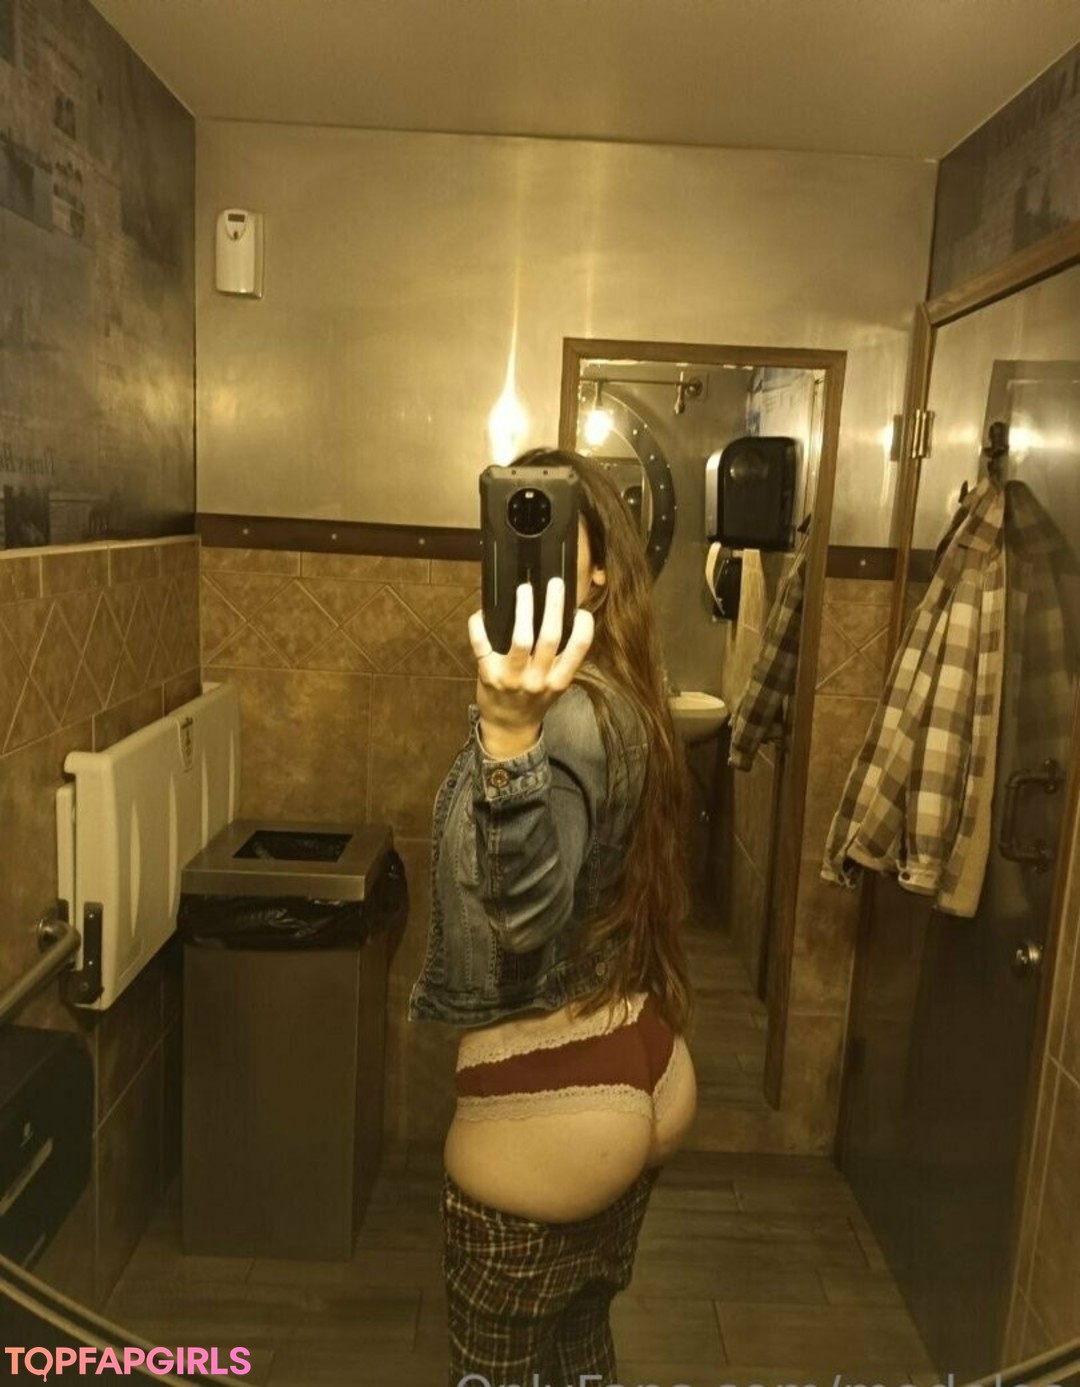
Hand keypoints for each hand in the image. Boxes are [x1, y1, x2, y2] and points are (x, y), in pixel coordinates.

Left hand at [468, 579, 593, 758]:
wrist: (508, 726)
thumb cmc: (534, 700)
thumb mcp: (555, 685)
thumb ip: (562, 659)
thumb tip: (565, 617)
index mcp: (558, 681)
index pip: (578, 651)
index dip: (583, 629)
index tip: (582, 611)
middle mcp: (537, 680)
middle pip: (549, 638)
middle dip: (553, 607)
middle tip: (555, 584)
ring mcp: (511, 679)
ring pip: (520, 639)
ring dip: (523, 610)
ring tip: (524, 590)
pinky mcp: (488, 675)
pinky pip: (482, 645)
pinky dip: (480, 626)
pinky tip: (482, 613)